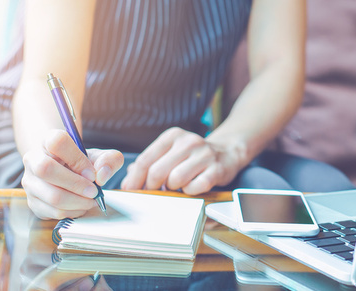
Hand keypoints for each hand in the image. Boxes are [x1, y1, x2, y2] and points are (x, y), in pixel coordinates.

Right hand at [21, 130, 123, 219]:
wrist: (66, 172)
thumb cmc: (82, 163)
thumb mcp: (99, 157)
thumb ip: (109, 160)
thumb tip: (101, 175)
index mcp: (47, 141)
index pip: (57, 142)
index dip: (77, 159)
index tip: (92, 173)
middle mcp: (33, 159)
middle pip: (46, 169)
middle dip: (76, 184)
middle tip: (94, 191)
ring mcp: (30, 182)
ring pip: (52, 195)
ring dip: (78, 201)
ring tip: (91, 199)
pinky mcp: (32, 202)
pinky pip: (54, 211)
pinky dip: (73, 211)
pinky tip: (81, 205)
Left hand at [121, 127, 246, 194]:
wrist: (227, 152)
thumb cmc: (194, 156)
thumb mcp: (171, 152)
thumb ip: (150, 164)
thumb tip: (128, 181)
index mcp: (173, 136)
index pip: (145, 159)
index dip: (135, 178)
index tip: (130, 190)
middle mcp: (188, 142)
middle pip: (157, 171)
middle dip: (152, 187)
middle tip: (154, 192)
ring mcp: (204, 155)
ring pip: (176, 179)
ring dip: (173, 188)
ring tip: (178, 186)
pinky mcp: (217, 169)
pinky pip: (195, 187)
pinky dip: (190, 191)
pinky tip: (192, 187)